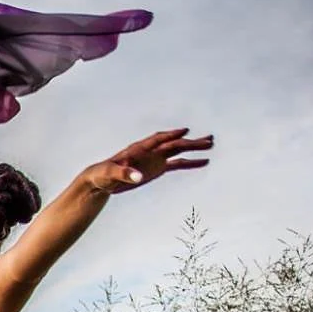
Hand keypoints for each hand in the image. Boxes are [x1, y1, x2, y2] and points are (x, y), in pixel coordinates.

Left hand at [78, 128, 212, 193]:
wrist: (102, 180)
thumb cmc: (103, 174)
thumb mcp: (111, 174)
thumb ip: (124, 174)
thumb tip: (138, 177)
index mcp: (139, 149)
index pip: (158, 140)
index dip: (171, 135)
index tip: (185, 131)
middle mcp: (150, 151)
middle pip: (173, 144)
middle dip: (190, 142)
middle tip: (209, 140)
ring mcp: (156, 159)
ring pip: (179, 151)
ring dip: (194, 148)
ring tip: (211, 145)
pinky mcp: (158, 168)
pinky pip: (178, 164)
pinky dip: (191, 163)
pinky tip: (204, 162)